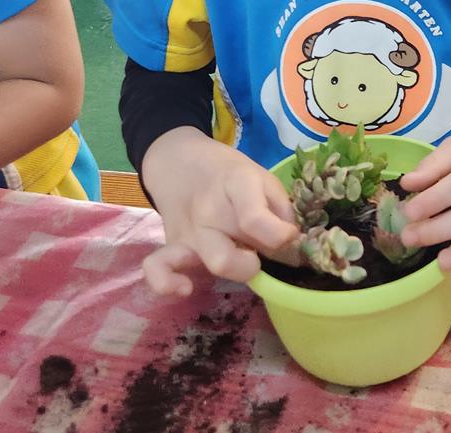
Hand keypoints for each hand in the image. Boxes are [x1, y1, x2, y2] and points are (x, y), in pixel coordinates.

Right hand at [140, 127, 299, 296]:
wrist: (180, 162)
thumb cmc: (228, 172)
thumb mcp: (261, 177)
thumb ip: (281, 208)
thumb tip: (293, 244)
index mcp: (236, 185)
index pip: (254, 220)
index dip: (282, 236)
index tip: (291, 235)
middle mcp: (209, 210)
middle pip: (234, 252)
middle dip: (261, 258)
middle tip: (264, 246)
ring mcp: (188, 231)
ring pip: (213, 264)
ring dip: (238, 270)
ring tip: (245, 257)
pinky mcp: (170, 246)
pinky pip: (157, 270)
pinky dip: (167, 283)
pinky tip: (186, 288)